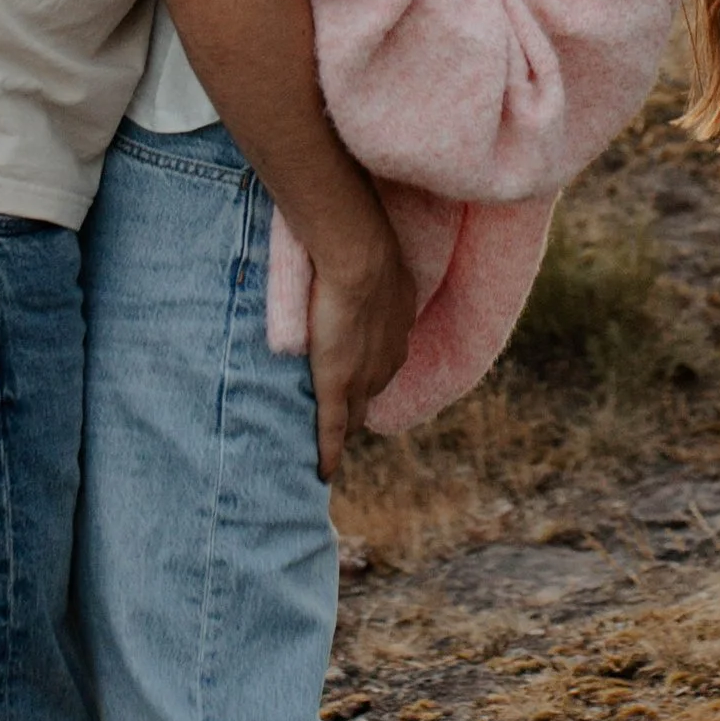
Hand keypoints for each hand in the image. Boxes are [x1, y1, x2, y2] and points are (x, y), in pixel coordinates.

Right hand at [305, 212, 414, 478]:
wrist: (360, 258)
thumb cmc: (364, 248)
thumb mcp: (374, 263)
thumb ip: (368, 274)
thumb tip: (357, 262)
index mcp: (395, 335)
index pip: (380, 366)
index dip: (367, 377)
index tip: (356, 383)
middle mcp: (386, 362)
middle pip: (370, 396)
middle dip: (358, 407)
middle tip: (341, 419)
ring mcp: (361, 377)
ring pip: (353, 415)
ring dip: (344, 427)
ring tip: (328, 443)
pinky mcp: (337, 386)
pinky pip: (332, 429)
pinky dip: (329, 452)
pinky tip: (324, 472)